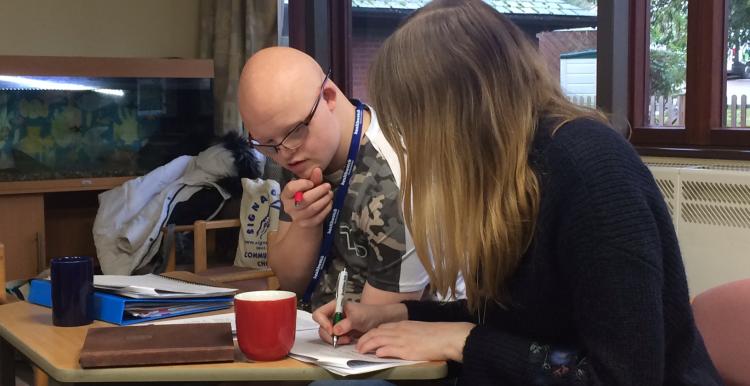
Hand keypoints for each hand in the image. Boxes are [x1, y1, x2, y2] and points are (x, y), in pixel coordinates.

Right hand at [282, 167, 332, 226]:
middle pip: (304, 199)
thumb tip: (317, 170)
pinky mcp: (307, 224)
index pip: (291, 189)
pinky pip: (319, 216)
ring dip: (324, 199)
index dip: (303, 184)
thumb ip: (312, 178)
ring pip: (313, 208)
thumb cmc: (305, 196)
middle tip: (328, 186)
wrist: (305, 216)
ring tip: (330, 193)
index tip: (311, 183)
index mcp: (286, 195)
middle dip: (318, 191)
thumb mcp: (307, 186)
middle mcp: (289, 207)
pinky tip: (329, 202)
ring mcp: (298, 217)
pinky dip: (326, 208)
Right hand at [311, 300, 406, 346]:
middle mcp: (332, 315)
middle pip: (321, 327)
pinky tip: (349, 340)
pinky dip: (339, 342)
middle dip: (330, 335)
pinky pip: (333, 339)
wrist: (378, 320)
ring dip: (335, 340)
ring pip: (326, 335)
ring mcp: (335, 324)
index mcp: (334, 306)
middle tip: (341, 338)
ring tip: (348, 339)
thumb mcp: (358, 317)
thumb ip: (346, 323)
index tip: (332, 330)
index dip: (323, 323)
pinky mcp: (339, 332)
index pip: (319, 314)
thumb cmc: (369, 314)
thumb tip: (335, 331)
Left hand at [356, 321, 474, 361]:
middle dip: (364, 339)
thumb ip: (404, 333)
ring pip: (378, 340)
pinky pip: (388, 349)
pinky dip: (380, 351)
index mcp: (402, 324)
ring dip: (367, 345)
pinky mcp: (406, 350)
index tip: (366, 338)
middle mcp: (399, 330)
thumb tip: (396, 340)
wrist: (445, 337)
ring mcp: (401, 340)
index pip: (381, 327)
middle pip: (376, 333)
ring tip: (361, 350)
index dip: (371, 333)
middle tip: (358, 346)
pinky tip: (376, 354)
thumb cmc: (434, 334)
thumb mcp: (416, 329)